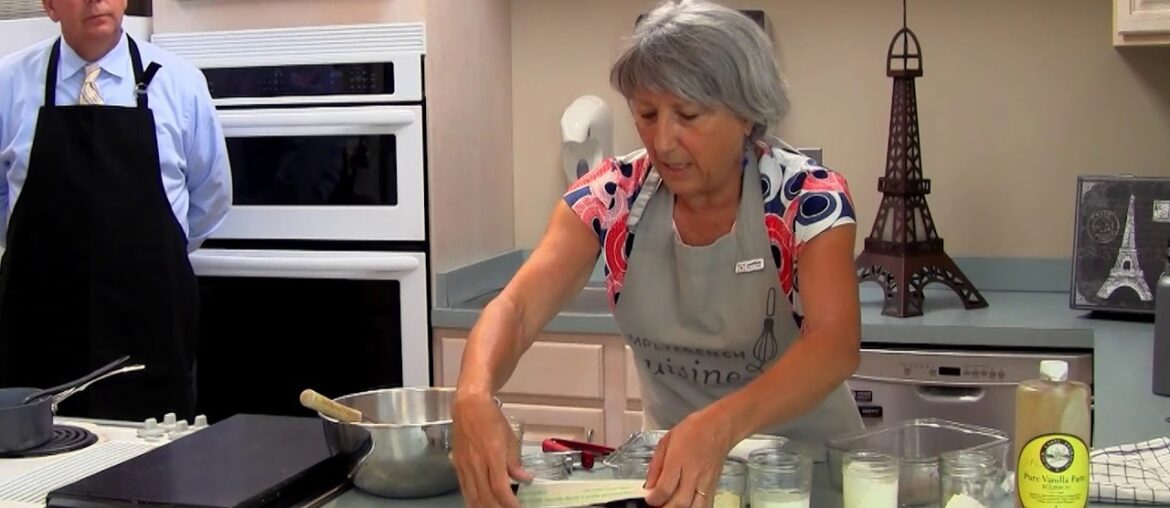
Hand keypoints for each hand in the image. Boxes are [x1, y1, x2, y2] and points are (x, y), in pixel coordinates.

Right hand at [450, 391, 531, 507]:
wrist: (468, 405)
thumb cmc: (491, 418)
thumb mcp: (510, 438)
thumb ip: (515, 462)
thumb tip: (525, 479)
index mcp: (492, 454)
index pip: (500, 487)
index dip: (509, 502)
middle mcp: (476, 462)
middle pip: (485, 496)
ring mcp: (464, 465)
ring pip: (473, 495)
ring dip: (484, 507)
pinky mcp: (457, 465)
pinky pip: (464, 488)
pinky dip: (472, 500)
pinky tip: (478, 505)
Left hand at [644, 409, 735, 507]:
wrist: (720, 426)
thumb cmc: (694, 429)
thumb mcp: (667, 440)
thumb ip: (656, 465)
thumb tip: (649, 485)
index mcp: (678, 459)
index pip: (664, 488)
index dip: (653, 499)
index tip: (649, 498)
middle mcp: (693, 473)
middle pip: (680, 503)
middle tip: (658, 504)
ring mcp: (706, 482)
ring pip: (694, 507)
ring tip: (671, 505)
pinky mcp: (714, 486)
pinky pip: (706, 505)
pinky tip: (687, 505)